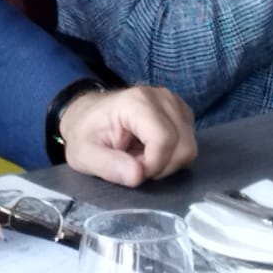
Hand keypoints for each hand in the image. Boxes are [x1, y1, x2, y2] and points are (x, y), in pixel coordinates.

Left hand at [59, 85, 195, 186]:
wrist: (87, 114)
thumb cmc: (85, 133)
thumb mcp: (84, 154)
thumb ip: (108, 166)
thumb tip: (138, 176)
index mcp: (136, 102)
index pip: (164, 139)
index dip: (153, 165)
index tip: (133, 171)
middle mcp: (161, 97)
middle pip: (183, 145)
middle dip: (161, 167)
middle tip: (136, 166)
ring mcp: (173, 102)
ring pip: (189, 145)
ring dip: (168, 162)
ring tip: (142, 158)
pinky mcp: (180, 110)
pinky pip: (188, 141)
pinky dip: (174, 154)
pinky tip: (152, 151)